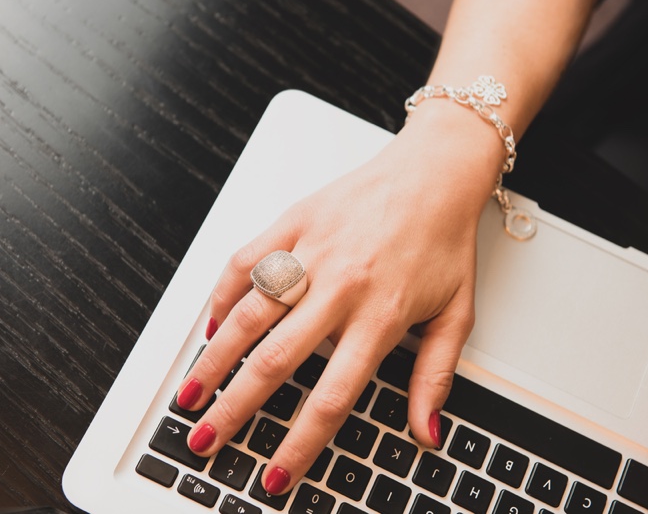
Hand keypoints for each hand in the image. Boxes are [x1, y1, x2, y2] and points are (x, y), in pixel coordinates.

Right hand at [175, 102, 502, 493]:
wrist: (435, 173)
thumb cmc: (444, 242)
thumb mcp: (456, 314)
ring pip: (250, 313)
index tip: (276, 474)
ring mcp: (313, 250)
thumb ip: (436, 377)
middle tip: (207, 440)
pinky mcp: (295, 220)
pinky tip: (213, 325)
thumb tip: (427, 433)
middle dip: (236, 409)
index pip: (331, 397)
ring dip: (215, 359)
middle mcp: (341, 287)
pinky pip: (247, 261)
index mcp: (381, 316)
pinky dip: (223, 295)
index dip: (300, 444)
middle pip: (276, 361)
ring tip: (191, 394)